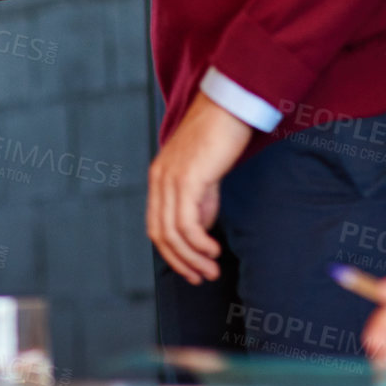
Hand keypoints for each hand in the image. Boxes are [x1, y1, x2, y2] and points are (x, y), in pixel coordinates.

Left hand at [146, 95, 251, 283]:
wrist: (229, 107)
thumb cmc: (220, 137)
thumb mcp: (206, 175)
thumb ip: (200, 201)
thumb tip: (201, 230)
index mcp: (160, 178)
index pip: (156, 226)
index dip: (171, 253)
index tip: (191, 270)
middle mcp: (159, 180)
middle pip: (160, 235)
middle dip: (180, 263)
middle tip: (202, 278)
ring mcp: (170, 179)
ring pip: (172, 234)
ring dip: (192, 258)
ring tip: (211, 270)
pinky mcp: (187, 179)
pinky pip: (186, 223)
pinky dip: (199, 244)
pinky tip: (213, 251)